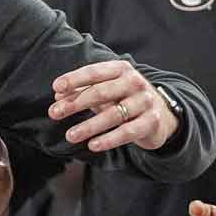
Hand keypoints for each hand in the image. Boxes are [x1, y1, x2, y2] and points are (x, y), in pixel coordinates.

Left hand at [49, 61, 178, 151]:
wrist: (162, 114)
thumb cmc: (126, 99)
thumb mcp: (106, 91)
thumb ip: (83, 91)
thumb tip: (57, 95)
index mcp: (121, 69)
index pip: (94, 72)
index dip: (74, 79)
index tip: (56, 88)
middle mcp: (134, 82)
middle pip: (100, 92)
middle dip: (74, 103)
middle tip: (54, 113)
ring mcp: (144, 101)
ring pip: (112, 115)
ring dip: (88, 126)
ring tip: (70, 135)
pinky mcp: (151, 121)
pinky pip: (127, 132)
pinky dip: (109, 139)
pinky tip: (93, 145)